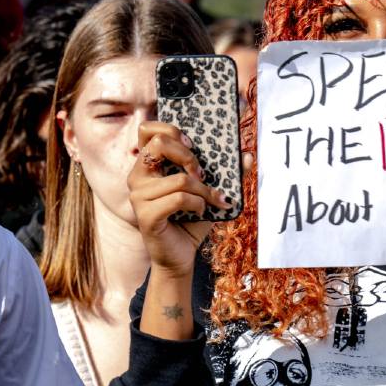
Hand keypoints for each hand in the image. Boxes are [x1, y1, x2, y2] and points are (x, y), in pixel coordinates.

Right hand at [127, 121, 229, 276]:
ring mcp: (138, 196)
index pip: (147, 129)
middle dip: (190, 157)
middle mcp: (137, 176)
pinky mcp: (145, 215)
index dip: (171, 130)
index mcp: (148, 165)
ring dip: (203, 191)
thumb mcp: (209, 191)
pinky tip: (200, 212)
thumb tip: (247, 156)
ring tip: (209, 202)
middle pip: (160, 144)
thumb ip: (226, 173)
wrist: (180, 256)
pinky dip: (198, 205)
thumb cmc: (190, 220)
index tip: (192, 145)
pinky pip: (179, 199)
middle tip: (203, 174)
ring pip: (180, 179)